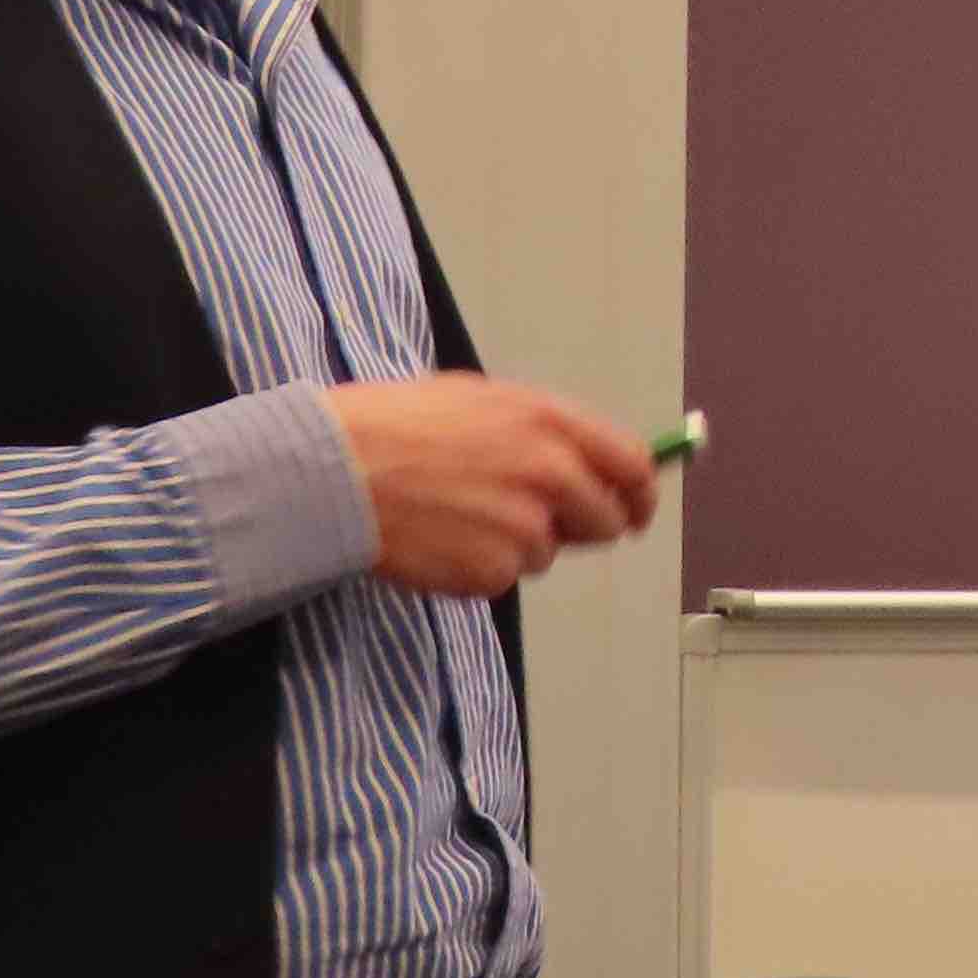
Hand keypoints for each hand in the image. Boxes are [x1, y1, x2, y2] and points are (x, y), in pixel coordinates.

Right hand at [324, 374, 657, 600]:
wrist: (337, 470)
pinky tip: (442, 539)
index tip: (634, 508)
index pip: (634, 465)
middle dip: (582, 526)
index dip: (640, 492)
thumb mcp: (483, 399)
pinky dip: (480, 567)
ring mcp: (526, 527)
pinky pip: (504, 577)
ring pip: (547, 552)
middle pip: (606, 521)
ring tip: (460, 514)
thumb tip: (587, 457)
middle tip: (537, 519)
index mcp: (553, 423)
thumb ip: (545, 430)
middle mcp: (552, 474)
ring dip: (518, 543)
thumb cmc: (399, 424)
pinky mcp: (493, 572)